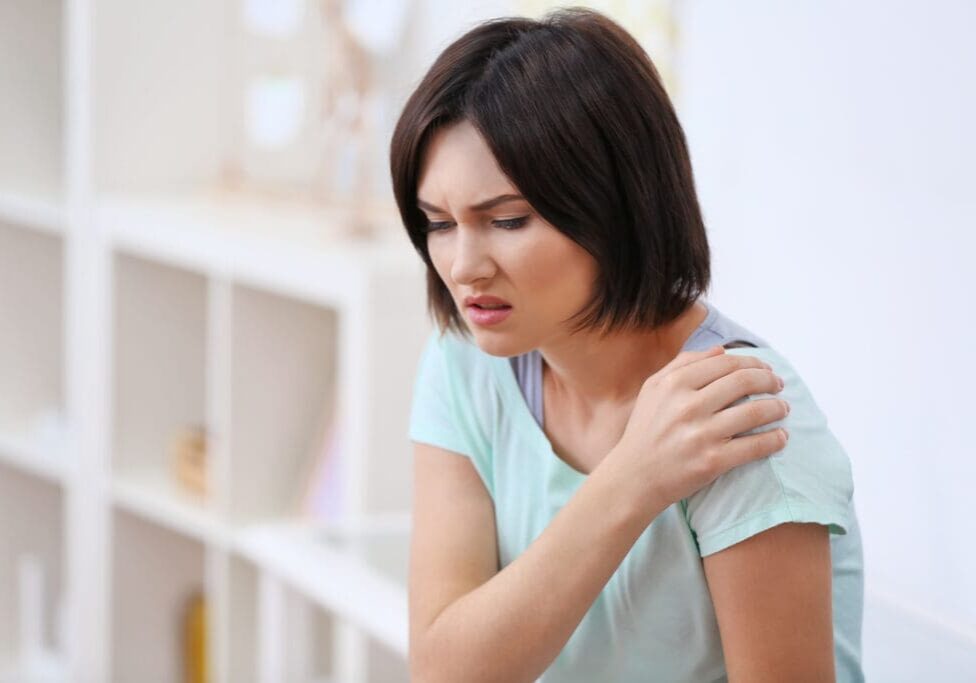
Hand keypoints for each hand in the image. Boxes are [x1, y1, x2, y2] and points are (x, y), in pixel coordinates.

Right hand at [608, 345, 788, 516]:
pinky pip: (755, 446)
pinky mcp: (712, 461)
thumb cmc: (645, 431)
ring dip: (777, 407)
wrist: (634, 477)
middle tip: (778, 385)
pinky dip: (774, 440)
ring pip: (755, 411)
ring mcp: (701, 434)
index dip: (752, 363)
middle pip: (743, 381)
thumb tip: (721, 351)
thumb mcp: (653, 389)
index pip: (725, 363)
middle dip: (769, 380)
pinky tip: (781, 437)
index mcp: (674, 384)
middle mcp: (687, 405)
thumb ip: (683, 364)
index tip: (764, 369)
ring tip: (783, 408)